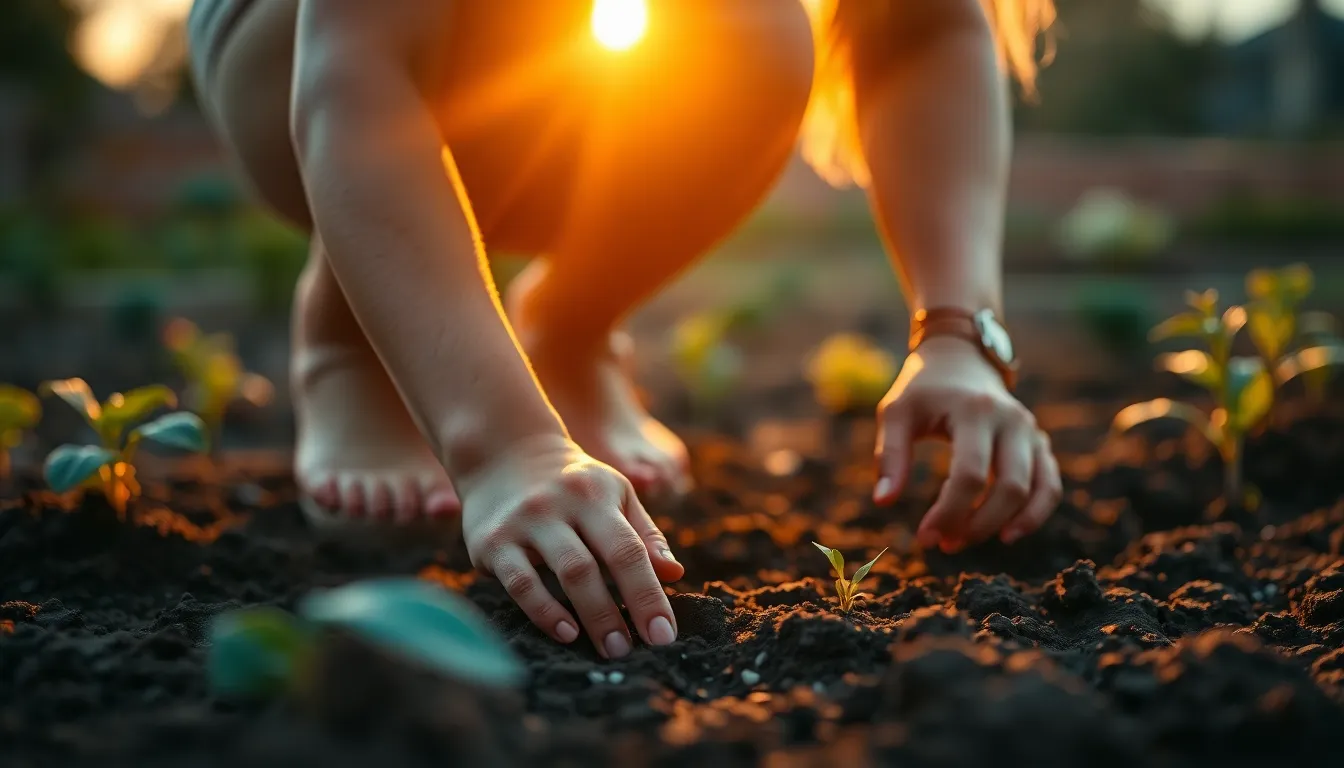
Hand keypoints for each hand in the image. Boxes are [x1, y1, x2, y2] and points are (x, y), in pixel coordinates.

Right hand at [458, 436, 683, 657]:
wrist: (503, 453)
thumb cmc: (573, 485)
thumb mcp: (614, 494)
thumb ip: (644, 535)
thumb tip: (675, 574)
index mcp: (595, 494)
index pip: (629, 549)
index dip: (649, 594)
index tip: (665, 635)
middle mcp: (558, 505)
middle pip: (594, 565)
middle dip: (618, 613)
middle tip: (638, 652)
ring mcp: (523, 523)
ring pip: (562, 573)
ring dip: (589, 616)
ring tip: (611, 649)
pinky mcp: (492, 543)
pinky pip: (520, 583)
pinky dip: (544, 612)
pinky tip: (566, 633)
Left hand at [873, 336, 1061, 550]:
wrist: (960, 358)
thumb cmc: (922, 389)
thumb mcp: (896, 413)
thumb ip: (889, 455)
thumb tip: (883, 502)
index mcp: (975, 411)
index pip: (970, 475)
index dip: (949, 513)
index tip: (925, 538)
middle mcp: (1012, 420)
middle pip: (1009, 488)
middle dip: (977, 525)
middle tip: (944, 544)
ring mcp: (1031, 431)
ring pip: (1037, 490)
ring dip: (1006, 525)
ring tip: (967, 542)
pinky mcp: (1039, 443)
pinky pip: (1050, 485)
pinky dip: (1035, 514)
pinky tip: (1007, 534)